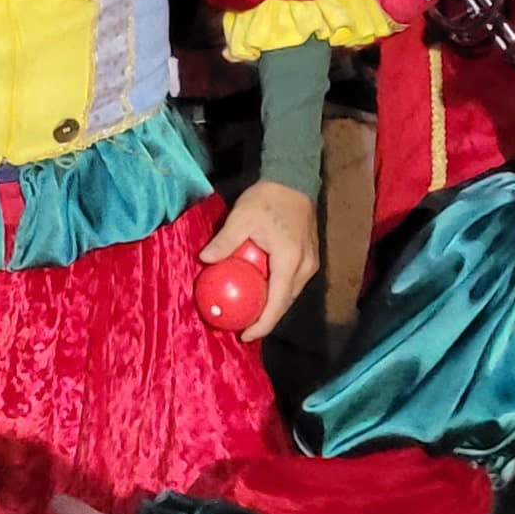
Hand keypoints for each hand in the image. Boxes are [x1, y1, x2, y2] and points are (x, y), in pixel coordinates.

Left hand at [202, 181, 319, 344]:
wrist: (294, 177)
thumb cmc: (268, 197)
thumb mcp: (242, 217)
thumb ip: (225, 241)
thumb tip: (204, 259)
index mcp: (291, 261)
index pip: (277, 303)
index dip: (262, 324)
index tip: (244, 336)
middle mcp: (306, 266)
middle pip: (285, 303)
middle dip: (265, 319)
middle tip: (240, 327)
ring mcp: (310, 262)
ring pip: (290, 294)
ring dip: (271, 306)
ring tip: (249, 314)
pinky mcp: (309, 256)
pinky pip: (292, 282)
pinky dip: (277, 291)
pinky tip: (260, 293)